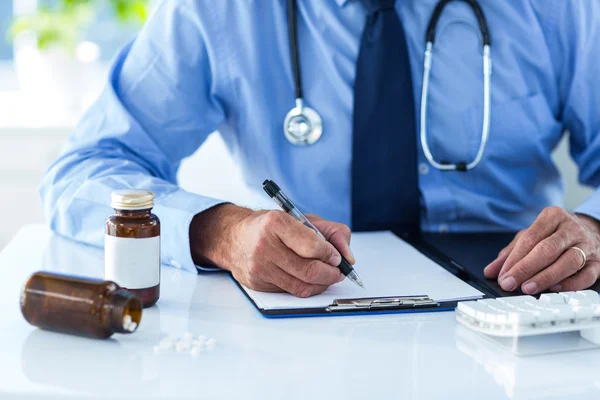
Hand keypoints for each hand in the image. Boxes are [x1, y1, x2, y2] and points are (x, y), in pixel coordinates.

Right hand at [190, 204, 354, 297]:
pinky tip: (309, 279)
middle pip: (309, 270)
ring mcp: (259, 267)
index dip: (331, 254)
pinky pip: (291, 292)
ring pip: (302, 286)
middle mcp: (264, 246)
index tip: (337, 257)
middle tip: (338, 271)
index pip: (312, 246)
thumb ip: (332, 232)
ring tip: (327, 276)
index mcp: (276, 223)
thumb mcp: (302, 218)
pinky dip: (306, 288)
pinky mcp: (257, 284)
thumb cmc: (270, 226)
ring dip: (322, 284)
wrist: (234, 237)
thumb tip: (348, 258)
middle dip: (331, 274)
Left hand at [483, 207, 599, 293]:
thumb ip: (510, 253)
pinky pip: (586, 275)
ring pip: (568, 261)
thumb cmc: (553, 234)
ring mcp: (586, 245)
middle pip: (547, 249)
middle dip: (526, 268)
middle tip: (510, 283)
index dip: (515, 258)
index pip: (530, 238)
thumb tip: (491, 271)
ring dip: (546, 277)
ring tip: (528, 288)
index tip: (503, 275)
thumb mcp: (530, 236)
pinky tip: (554, 289)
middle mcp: (571, 229)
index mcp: (552, 217)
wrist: (589, 230)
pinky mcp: (597, 263)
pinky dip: (570, 284)